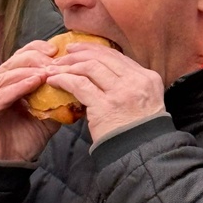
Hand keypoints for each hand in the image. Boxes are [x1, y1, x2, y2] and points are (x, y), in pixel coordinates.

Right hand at [0, 40, 60, 162]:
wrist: (3, 168)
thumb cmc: (18, 143)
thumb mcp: (43, 120)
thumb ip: (55, 104)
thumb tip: (76, 92)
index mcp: (5, 84)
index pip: (20, 59)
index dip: (37, 51)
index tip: (57, 50)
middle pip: (14, 62)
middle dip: (36, 58)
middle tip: (55, 58)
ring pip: (8, 75)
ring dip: (30, 70)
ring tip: (49, 69)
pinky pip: (2, 93)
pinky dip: (19, 86)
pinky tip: (35, 81)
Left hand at [44, 44, 165, 142]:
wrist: (140, 153)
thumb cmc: (139, 132)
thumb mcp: (144, 102)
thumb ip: (128, 86)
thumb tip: (102, 73)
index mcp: (148, 78)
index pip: (118, 56)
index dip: (96, 50)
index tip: (80, 49)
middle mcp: (136, 81)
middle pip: (104, 57)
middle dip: (80, 53)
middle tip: (65, 54)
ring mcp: (121, 93)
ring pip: (90, 67)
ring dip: (69, 65)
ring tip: (56, 68)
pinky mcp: (104, 106)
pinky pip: (79, 85)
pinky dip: (64, 79)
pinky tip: (55, 80)